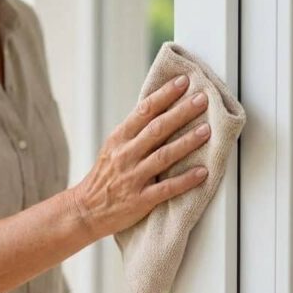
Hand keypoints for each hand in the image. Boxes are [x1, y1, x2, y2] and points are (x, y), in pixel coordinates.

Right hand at [71, 75, 210, 238]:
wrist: (85, 211)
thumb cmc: (104, 178)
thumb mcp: (113, 148)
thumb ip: (134, 132)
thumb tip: (160, 109)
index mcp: (119, 139)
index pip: (144, 111)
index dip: (164, 95)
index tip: (183, 82)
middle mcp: (125, 155)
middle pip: (157, 129)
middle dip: (181, 112)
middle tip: (202, 99)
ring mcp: (132, 178)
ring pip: (163, 156)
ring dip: (187, 142)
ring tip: (207, 130)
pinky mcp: (140, 200)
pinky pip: (166, 189)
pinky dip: (185, 180)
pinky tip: (202, 172)